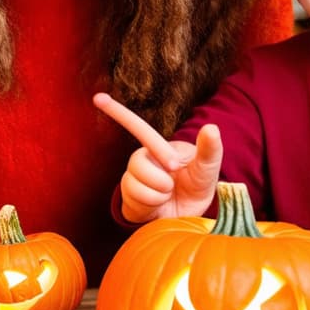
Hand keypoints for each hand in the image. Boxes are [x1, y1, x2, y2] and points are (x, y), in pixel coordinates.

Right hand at [93, 92, 221, 222]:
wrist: (190, 212)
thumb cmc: (198, 183)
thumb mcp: (208, 167)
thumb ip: (210, 149)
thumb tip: (212, 128)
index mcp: (158, 147)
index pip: (138, 128)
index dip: (117, 111)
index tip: (98, 98)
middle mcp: (142, 160)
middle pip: (137, 164)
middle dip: (161, 180)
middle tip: (173, 184)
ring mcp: (133, 179)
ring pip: (136, 186)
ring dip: (157, 196)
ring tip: (166, 196)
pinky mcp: (129, 199)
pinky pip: (134, 203)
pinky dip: (150, 208)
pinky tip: (156, 206)